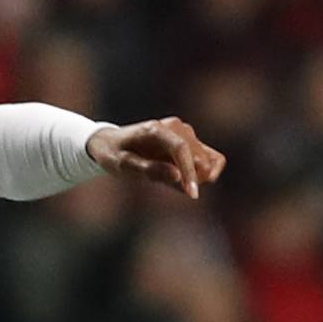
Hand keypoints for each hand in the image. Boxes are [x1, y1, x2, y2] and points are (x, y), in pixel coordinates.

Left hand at [87, 118, 226, 199]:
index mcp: (157, 130)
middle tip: (169, 187)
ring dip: (195, 176)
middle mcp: (176, 127)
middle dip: (190, 178)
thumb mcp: (124, 166)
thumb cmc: (114, 155)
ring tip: (168, 179)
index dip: (190, 173)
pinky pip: (211, 158)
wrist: (112, 143)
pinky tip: (184, 179)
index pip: (181, 149)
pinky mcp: (191, 140)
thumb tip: (178, 176)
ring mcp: (186, 132)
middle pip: (198, 157)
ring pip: (207, 160)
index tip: (193, 194)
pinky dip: (203, 173)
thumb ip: (150, 171)